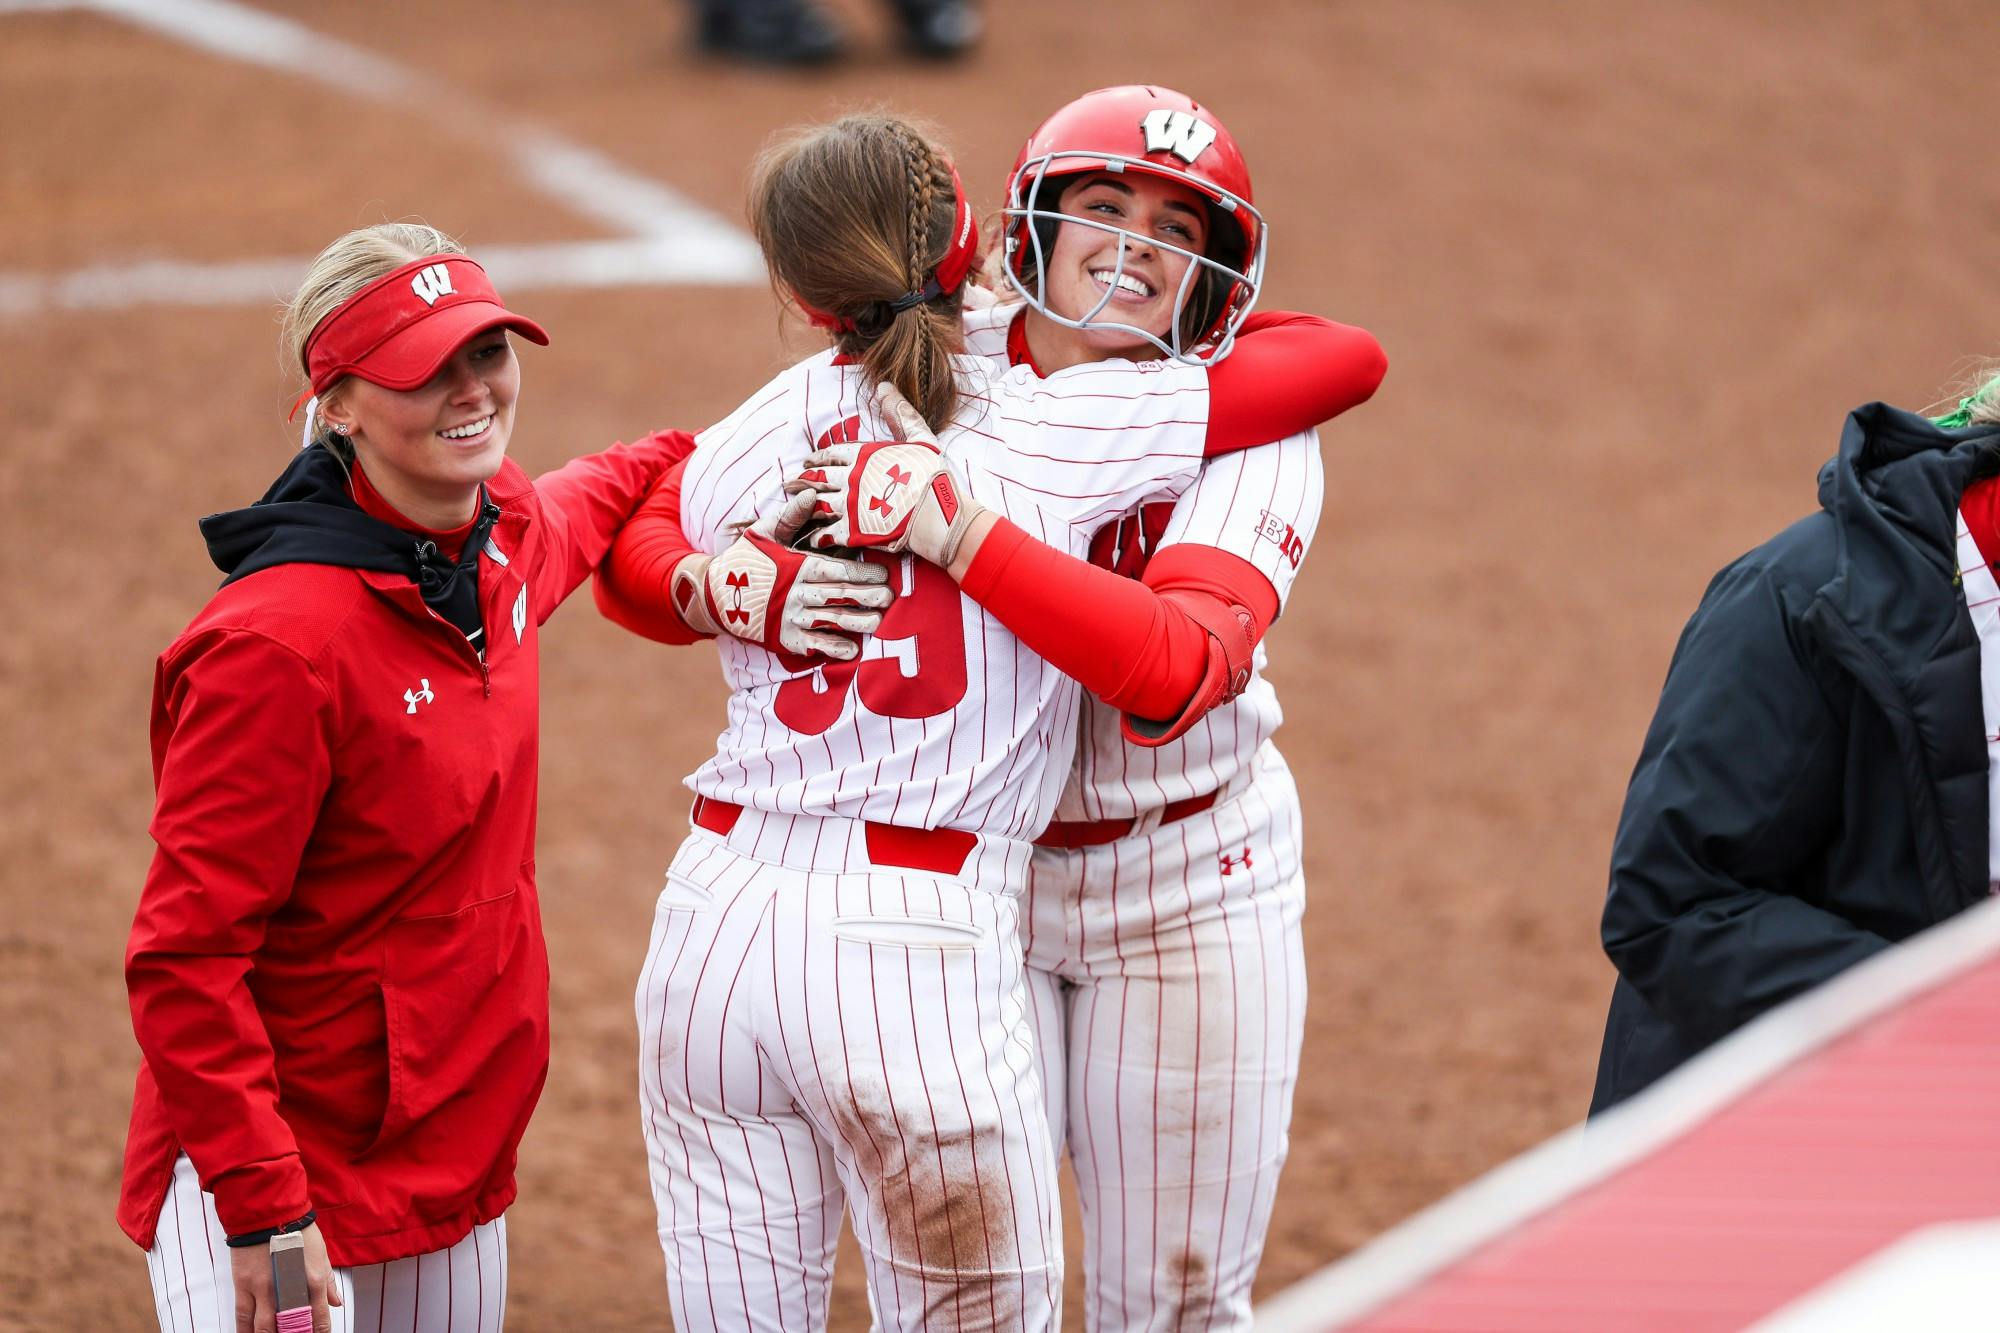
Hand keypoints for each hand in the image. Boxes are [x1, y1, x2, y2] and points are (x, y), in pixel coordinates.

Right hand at [229, 1222, 339, 1332]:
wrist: (269, 1212)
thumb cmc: (297, 1229)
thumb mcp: (321, 1254)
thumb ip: (329, 1282)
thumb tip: (336, 1302)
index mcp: (313, 1281)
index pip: (318, 1319)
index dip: (319, 1332)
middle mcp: (288, 1289)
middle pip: (289, 1327)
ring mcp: (264, 1290)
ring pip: (264, 1327)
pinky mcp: (244, 1286)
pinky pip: (243, 1316)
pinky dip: (245, 1331)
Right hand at [674, 490, 891, 660]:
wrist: (714, 595)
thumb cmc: (745, 560)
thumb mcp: (764, 533)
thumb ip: (791, 517)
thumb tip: (811, 494)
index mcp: (796, 566)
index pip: (835, 569)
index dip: (862, 572)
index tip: (884, 574)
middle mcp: (796, 593)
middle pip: (839, 595)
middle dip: (866, 596)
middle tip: (890, 597)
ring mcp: (791, 618)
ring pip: (831, 621)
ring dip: (856, 622)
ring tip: (878, 623)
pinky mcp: (784, 638)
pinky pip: (813, 644)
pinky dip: (832, 648)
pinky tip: (851, 651)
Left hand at [786, 382, 987, 566]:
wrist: (937, 513)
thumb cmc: (932, 476)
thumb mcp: (919, 436)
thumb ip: (900, 412)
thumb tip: (884, 386)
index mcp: (863, 456)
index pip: (832, 453)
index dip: (818, 457)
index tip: (807, 460)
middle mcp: (850, 479)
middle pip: (818, 477)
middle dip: (802, 479)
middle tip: (790, 482)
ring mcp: (849, 506)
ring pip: (817, 503)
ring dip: (804, 505)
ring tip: (794, 507)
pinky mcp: (852, 531)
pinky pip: (827, 533)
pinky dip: (818, 536)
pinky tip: (813, 538)